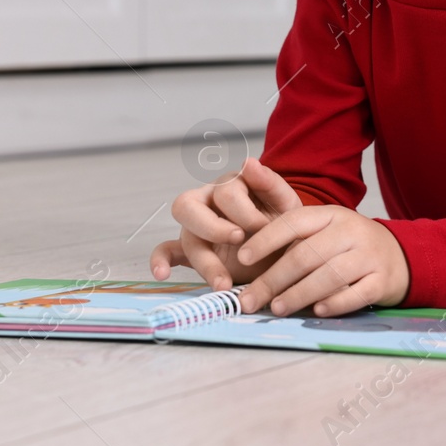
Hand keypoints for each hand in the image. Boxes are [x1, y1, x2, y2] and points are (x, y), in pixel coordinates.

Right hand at [149, 157, 303, 290]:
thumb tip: (248, 162)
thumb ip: (269, 182)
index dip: (245, 212)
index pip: (225, 192)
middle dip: (213, 228)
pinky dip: (160, 261)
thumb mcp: (285, 203)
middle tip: (238, 241)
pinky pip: (166, 250)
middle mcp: (207, 202)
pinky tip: (161, 274)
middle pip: (188, 206)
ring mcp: (196, 226)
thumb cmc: (282, 222)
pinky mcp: (190, 249)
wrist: (284, 247)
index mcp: (230, 186)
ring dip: (204, 262)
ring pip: (185, 236)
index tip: (264, 228)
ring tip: (224, 284)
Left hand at [235, 205, 410, 317]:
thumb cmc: (349, 246)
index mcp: (331, 215)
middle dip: (273, 279)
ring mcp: (369, 256)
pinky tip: (317, 312)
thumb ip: (293, 238)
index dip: (265, 239)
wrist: (400, 256)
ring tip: (277, 308)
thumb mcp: (326, 230)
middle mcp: (351, 231)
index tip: (242, 257)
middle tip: (250, 299)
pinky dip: (335, 304)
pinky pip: (356, 294)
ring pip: (329, 275)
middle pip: (306, 254)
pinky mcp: (382, 281)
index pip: (293, 222)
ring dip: (298, 294)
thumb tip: (246, 260)